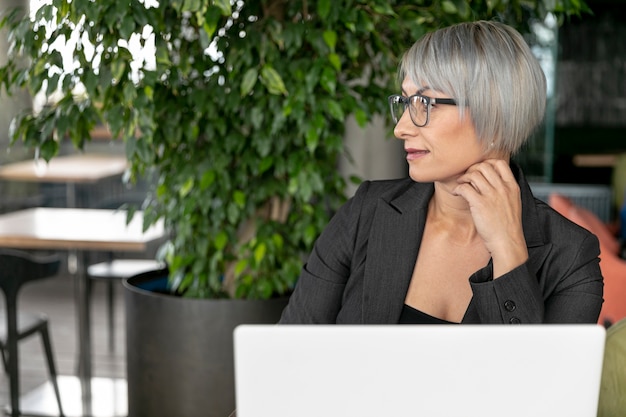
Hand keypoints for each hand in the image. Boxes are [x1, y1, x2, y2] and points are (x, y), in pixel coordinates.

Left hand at [453, 159, 527, 277]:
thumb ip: (504, 190)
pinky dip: (458, 188)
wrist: (507, 242)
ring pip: (474, 174)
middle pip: (484, 166)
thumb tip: (490, 181)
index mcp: (512, 187)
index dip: (487, 163)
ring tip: (460, 184)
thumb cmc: (507, 226)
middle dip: (472, 169)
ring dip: (463, 178)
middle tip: (467, 178)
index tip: (479, 170)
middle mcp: (503, 188)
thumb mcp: (513, 203)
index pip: (500, 163)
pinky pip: (465, 188)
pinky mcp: (480, 204)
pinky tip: (456, 193)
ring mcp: (492, 195)